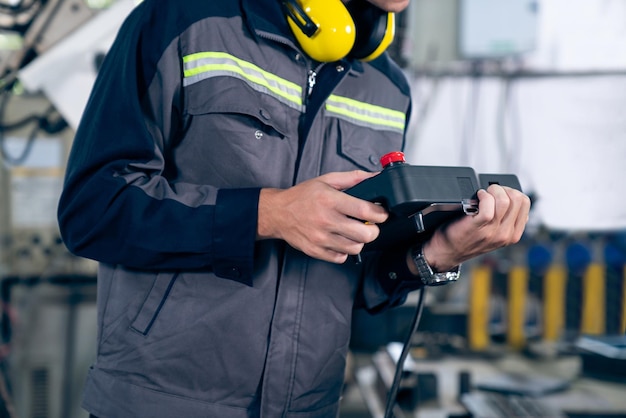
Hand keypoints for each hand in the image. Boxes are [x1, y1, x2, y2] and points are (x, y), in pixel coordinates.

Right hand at [258, 171, 388, 262]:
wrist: (278, 213)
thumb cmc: (302, 196)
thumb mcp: (327, 180)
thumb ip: (353, 178)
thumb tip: (375, 177)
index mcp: (330, 200)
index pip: (365, 211)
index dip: (380, 214)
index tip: (381, 213)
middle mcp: (326, 220)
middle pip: (365, 234)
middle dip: (373, 230)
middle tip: (370, 225)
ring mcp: (320, 238)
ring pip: (355, 248)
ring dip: (359, 241)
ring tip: (353, 232)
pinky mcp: (316, 251)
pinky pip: (340, 258)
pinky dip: (344, 251)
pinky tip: (340, 240)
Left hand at [420, 184, 530, 271]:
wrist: (447, 252)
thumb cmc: (466, 239)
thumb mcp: (494, 234)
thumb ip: (506, 221)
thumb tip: (512, 202)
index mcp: (513, 234)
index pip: (525, 203)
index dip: (512, 191)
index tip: (500, 192)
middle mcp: (505, 235)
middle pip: (517, 199)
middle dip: (503, 189)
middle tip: (491, 191)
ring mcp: (492, 232)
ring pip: (504, 201)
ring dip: (493, 190)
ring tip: (483, 194)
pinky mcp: (478, 227)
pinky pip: (488, 206)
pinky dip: (483, 196)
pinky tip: (477, 197)